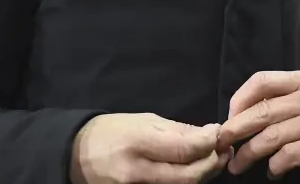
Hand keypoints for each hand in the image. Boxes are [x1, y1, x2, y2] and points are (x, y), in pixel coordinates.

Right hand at [71, 113, 232, 183]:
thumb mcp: (142, 121)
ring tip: (214, 158)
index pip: (185, 150)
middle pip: (189, 176)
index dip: (209, 143)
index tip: (219, 133)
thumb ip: (177, 130)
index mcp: (137, 143)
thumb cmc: (111, 132)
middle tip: (224, 149)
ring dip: (205, 174)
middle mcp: (136, 172)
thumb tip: (210, 134)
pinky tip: (195, 170)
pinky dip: (187, 181)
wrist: (75, 156)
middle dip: (213, 162)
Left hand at [216, 71, 299, 178]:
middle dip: (234, 130)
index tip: (230, 116)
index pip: (262, 81)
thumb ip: (289, 94)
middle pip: (260, 112)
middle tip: (221, 144)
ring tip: (238, 165)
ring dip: (248, 154)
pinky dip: (274, 167)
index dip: (239, 98)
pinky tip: (273, 172)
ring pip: (269, 137)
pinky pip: (288, 156)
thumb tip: (250, 109)